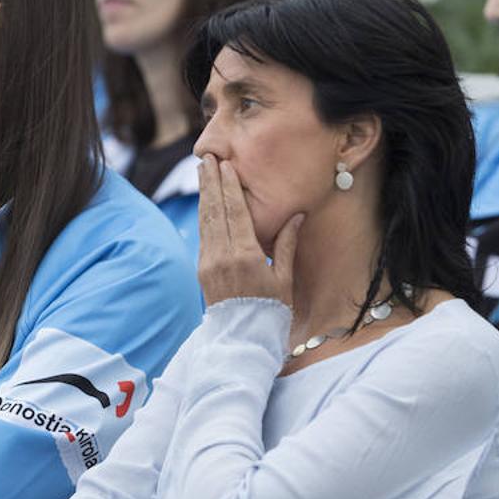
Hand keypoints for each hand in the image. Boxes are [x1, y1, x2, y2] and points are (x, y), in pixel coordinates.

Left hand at [197, 157, 301, 306]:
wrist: (242, 340)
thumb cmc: (271, 312)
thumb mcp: (284, 279)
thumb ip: (287, 245)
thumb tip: (297, 215)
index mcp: (246, 256)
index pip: (235, 212)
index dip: (228, 186)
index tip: (225, 165)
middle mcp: (223, 257)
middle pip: (215, 211)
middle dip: (210, 182)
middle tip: (207, 157)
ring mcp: (208, 263)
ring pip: (205, 221)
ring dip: (203, 194)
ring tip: (202, 172)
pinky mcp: (201, 270)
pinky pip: (202, 235)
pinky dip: (203, 214)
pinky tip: (204, 201)